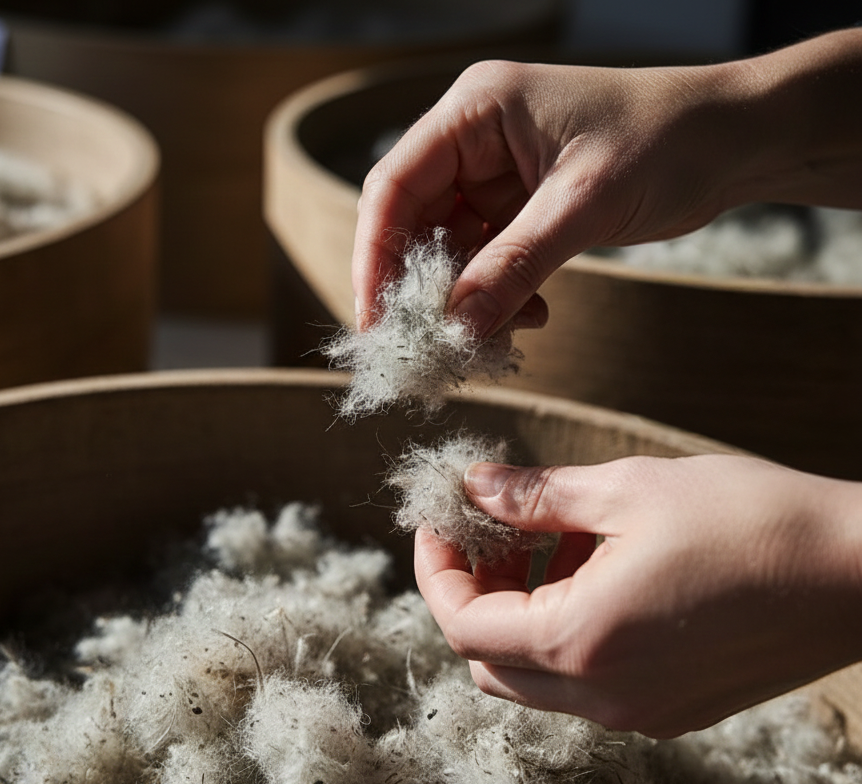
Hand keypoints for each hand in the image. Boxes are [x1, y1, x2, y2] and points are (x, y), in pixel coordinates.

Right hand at [353, 29, 861, 334]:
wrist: (737, 140)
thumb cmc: (668, 140)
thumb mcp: (584, 205)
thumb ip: (513, 266)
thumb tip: (453, 329)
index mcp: (475, 110)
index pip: (394, 185)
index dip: (375, 256)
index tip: (377, 319)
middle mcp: (473, 139)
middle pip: (410, 222)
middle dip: (419, 287)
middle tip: (428, 345)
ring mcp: (494, 174)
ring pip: (446, 250)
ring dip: (463, 300)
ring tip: (491, 337)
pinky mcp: (519, 207)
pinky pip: (484, 262)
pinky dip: (494, 297)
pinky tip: (528, 316)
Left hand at [413, 455, 861, 737]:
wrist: (861, 571)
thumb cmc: (749, 519)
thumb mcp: (625, 489)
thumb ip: (533, 497)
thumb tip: (472, 486)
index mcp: (579, 643)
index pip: (461, 625)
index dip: (436, 570)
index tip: (439, 521)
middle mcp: (604, 697)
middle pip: (488, 664)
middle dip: (473, 595)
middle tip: (492, 532)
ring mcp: (642, 713)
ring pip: (536, 679)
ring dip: (520, 615)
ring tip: (554, 542)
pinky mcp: (676, 710)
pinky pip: (588, 685)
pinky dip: (567, 635)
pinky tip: (601, 573)